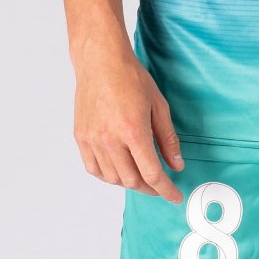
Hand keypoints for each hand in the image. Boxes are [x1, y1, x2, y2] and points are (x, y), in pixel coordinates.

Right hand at [73, 37, 184, 202]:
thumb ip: (168, 139)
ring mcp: (92, 140)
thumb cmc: (130, 78)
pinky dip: (108, 175)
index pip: (152, 174)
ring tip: (140, 175)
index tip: (174, 196)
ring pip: (112, 178)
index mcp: (133, 131)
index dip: (166, 190)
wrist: (100, 61)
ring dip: (129, 182)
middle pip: (132, 180)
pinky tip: (118, 169)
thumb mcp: (159, 106)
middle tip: (160, 186)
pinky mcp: (81, 137)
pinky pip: (93, 169)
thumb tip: (176, 165)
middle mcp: (110, 139)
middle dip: (150, 188)